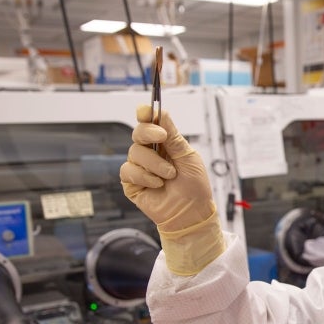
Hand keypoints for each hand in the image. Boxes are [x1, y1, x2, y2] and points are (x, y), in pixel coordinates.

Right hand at [120, 105, 224, 275]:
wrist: (192, 213)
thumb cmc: (194, 187)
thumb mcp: (188, 157)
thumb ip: (173, 137)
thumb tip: (161, 113)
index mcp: (165, 144)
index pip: (150, 123)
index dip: (146, 114)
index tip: (147, 110)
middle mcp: (150, 153)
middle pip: (138, 132)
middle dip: (149, 132)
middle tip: (162, 137)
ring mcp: (140, 167)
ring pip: (135, 152)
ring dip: (154, 163)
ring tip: (169, 176)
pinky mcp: (131, 183)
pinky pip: (128, 170)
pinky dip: (145, 176)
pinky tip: (157, 185)